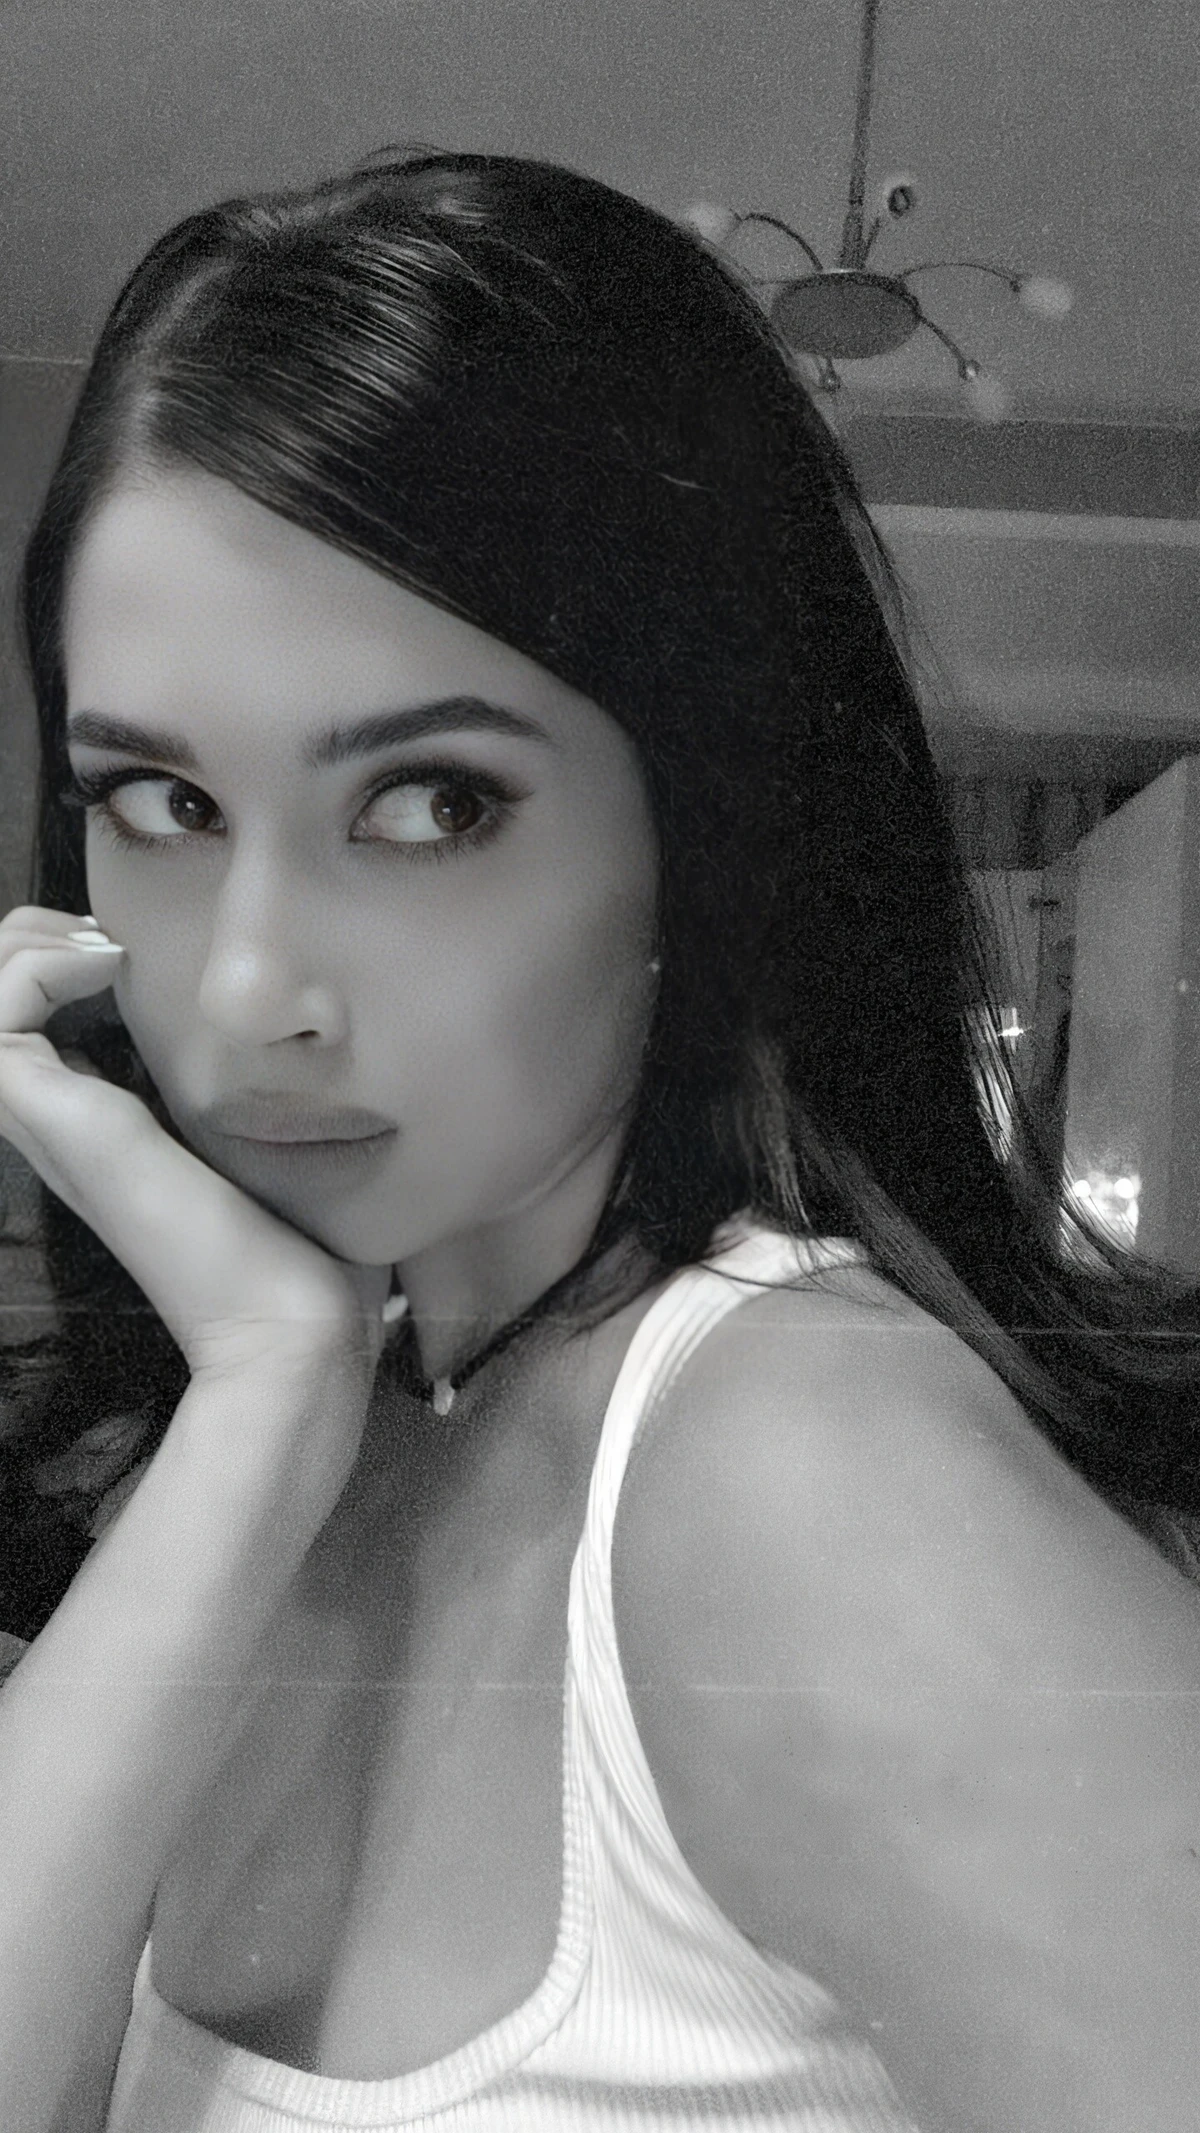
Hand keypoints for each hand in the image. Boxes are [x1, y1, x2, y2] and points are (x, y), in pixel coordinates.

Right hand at [0, 907, 392, 1384]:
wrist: (290, 1321)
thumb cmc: (299, 1248)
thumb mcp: (268, 1143)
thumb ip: (254, 1100)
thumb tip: (297, 1050)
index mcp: (94, 1125)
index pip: (25, 1025)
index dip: (53, 965)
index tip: (129, 950)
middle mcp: (56, 1122)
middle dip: (32, 943)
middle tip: (108, 938)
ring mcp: (49, 1123)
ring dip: (29, 947)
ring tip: (104, 947)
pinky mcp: (58, 1122)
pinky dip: (41, 967)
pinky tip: (110, 967)